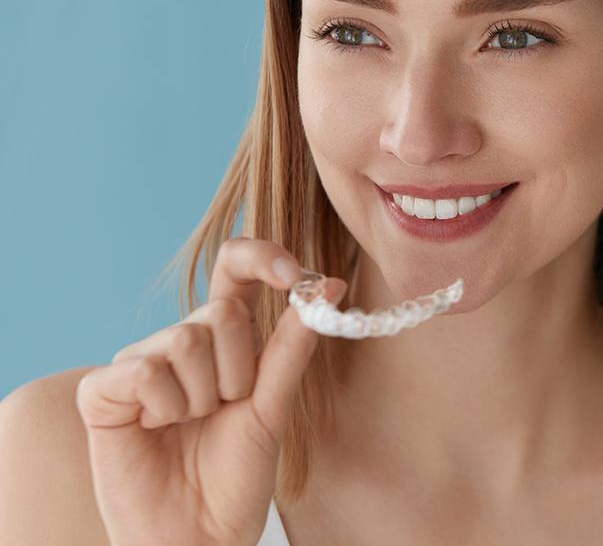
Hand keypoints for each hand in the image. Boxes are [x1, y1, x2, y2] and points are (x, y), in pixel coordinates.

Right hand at [75, 237, 345, 545]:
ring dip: (203, 396)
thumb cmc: (235, 474)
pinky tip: (156, 430)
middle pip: (222, 309)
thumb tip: (327, 285)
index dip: (263, 257)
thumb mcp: (274, 405)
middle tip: (226, 409)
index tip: (294, 275)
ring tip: (192, 425)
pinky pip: (145, 370)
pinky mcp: (103, 389)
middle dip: (240, 369)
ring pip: (186, 339)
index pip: (236, 269)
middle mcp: (182, 340)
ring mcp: (141, 361)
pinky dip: (163, 407)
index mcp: (225, 337)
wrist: (200, 534)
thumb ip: (293, 344)